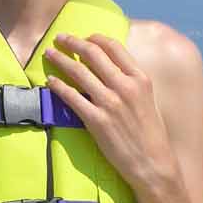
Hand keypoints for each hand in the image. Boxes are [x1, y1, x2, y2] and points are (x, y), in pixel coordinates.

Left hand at [43, 33, 174, 190]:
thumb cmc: (151, 135)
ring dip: (60, 59)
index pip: (114, 47)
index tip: (84, 37)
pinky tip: (50, 81)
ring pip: (78, 72)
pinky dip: (58, 86)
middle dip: (73, 42)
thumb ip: (131, 83)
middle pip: (93, 54)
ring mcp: (110, 103)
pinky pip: (72, 97)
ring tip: (49, 53)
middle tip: (60, 38)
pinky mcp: (96, 120)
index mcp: (140, 78)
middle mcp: (125, 86)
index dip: (95, 38)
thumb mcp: (148, 100)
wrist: (153, 164)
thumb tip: (111, 70)